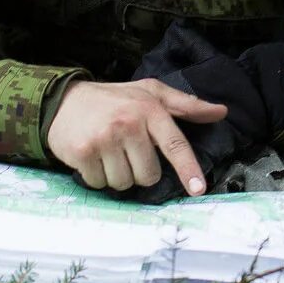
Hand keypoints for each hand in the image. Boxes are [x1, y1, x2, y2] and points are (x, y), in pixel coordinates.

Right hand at [45, 79, 228, 195]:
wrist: (63, 101)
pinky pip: (100, 184)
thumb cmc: (113, 99)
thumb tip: (220, 112)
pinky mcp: (82, 152)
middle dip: (140, 170)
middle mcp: (127, 123)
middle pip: (149, 174)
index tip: (198, 189)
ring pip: (125, 183)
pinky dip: (98, 176)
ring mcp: (104, 139)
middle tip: (127, 151)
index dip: (188, 169)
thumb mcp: (150, 93)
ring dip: (118, 175)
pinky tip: (93, 157)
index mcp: (149, 109)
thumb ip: (185, 105)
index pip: (175, 144)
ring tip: (109, 153)